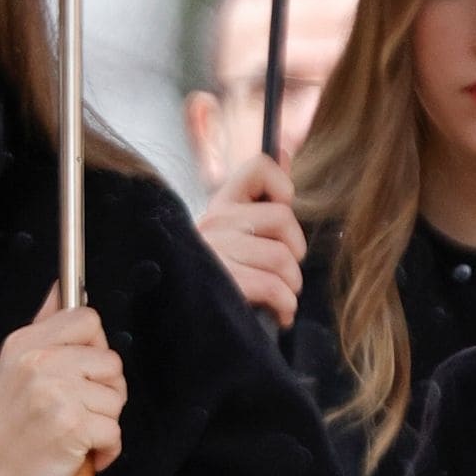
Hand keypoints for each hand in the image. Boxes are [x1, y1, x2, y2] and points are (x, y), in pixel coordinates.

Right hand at [0, 285, 125, 475]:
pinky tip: (80, 455)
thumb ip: (44, 326)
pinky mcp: (72, 427)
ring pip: (117, 396)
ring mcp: (56, 394)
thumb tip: (64, 286)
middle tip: (79, 411)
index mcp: (24, 344)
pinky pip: (116, 430)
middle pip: (111, 360)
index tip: (83, 371)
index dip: (95, 347)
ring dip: (104, 423)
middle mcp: (39, 363)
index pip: (87, 318)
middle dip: (105, 390)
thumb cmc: (8, 431)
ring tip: (75, 434)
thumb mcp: (13, 368)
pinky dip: (106, 450)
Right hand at [196, 154, 306, 328]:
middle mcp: (215, 222)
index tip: (281, 212)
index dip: (282, 186)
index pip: (260, 166)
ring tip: (281, 297)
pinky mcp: (222, 284)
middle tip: (284, 271)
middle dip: (295, 251)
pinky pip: (273, 287)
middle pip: (283, 217)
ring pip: (282, 257)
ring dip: (291, 285)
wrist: (180, 322)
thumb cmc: (221, 276)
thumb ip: (264, 194)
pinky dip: (286, 306)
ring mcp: (216, 252)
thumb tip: (285, 154)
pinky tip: (280, 313)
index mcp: (222, 205)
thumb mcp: (239, 231)